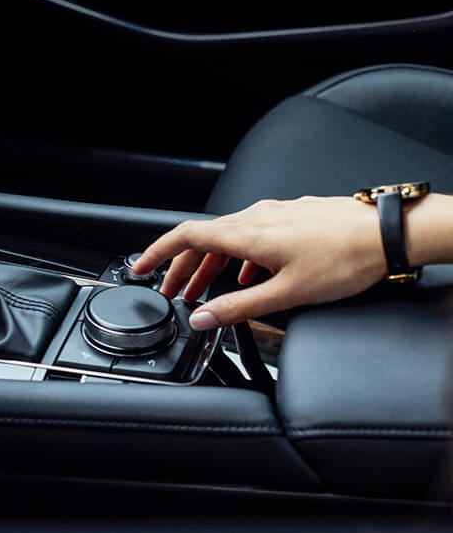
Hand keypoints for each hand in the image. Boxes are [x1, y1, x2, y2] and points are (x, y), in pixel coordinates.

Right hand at [131, 196, 387, 328]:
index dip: (158, 252)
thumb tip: (204, 319)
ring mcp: (277, 214)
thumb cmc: (347, 259)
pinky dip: (238, 257)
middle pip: (204, 239)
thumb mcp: (287, 293)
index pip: (186, 237)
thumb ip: (240, 308)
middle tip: (172, 290)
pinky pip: (253, 235)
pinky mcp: (294, 216)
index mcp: (248, 234)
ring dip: (211, 264)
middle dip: (182, 267)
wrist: (392, 233)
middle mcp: (258, 218)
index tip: (141, 266)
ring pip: (229, 237)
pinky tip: (251, 276)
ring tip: (208, 289)